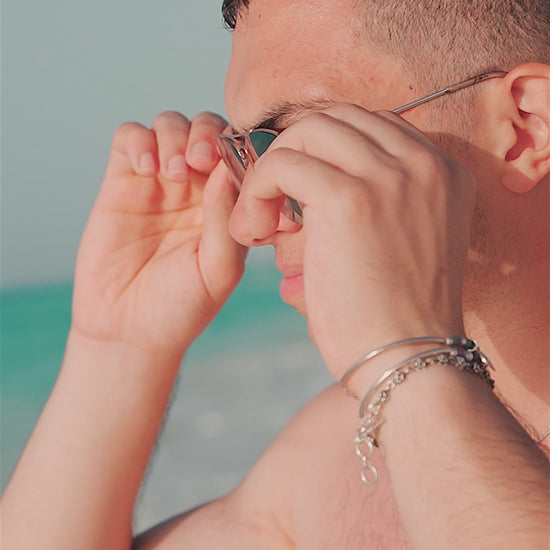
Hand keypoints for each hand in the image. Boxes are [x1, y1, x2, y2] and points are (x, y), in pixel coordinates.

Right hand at [72, 111, 245, 358]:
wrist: (129, 331)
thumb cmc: (182, 307)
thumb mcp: (218, 267)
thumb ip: (224, 216)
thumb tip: (228, 164)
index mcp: (226, 206)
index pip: (239, 154)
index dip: (239, 147)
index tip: (232, 165)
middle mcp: (195, 189)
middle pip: (206, 129)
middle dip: (206, 134)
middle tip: (200, 160)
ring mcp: (158, 184)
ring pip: (170, 125)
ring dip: (174, 135)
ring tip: (173, 173)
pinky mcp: (121, 184)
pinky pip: (129, 138)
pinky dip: (139, 140)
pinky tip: (145, 168)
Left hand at [234, 104, 473, 377]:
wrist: (411, 363)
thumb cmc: (396, 317)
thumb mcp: (400, 243)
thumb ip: (372, 202)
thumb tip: (304, 183)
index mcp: (441, 173)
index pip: (367, 130)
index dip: (320, 153)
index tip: (293, 191)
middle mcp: (423, 164)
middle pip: (335, 121)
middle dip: (293, 154)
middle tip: (268, 204)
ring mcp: (390, 176)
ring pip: (306, 133)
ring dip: (270, 172)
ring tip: (259, 224)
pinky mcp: (350, 198)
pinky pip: (283, 163)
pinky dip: (257, 189)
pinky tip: (255, 231)